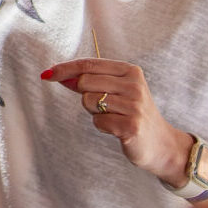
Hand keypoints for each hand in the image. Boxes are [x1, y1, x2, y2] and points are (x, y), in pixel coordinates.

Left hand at [43, 57, 185, 180]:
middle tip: (102, 106)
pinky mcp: (131, 125)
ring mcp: (134, 105)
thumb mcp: (116, 90)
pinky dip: (101, 126)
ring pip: (89, 101)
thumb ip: (90, 81)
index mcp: (130, 71)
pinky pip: (98, 121)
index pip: (89, 64)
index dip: (65, 69)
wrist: (160, 143)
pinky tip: (117, 128)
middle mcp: (134, 85)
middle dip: (84, 95)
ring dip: (93, 112)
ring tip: (113, 116)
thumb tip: (57, 74)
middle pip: (85, 82)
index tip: (47, 74)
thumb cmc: (132, 113)